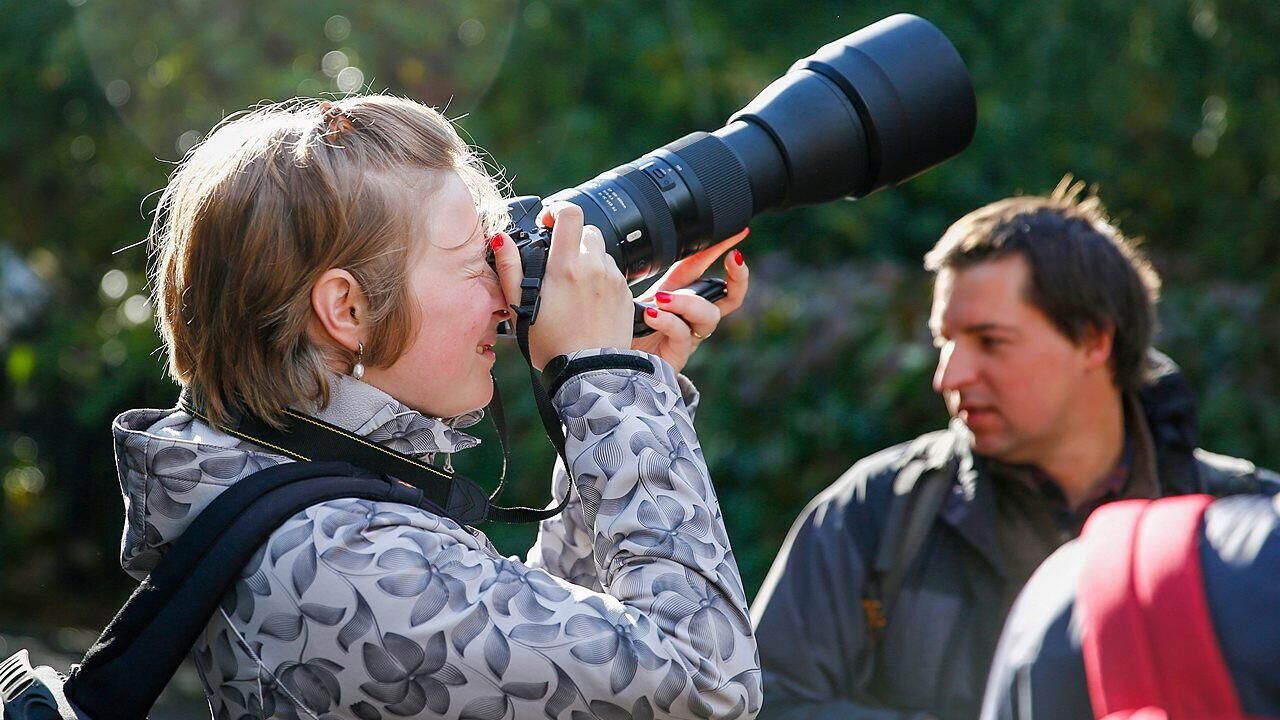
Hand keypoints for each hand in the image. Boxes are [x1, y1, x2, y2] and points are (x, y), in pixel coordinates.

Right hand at [492, 203, 632, 369]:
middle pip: (588, 231)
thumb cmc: (552, 344)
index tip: (549, 223)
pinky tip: (589, 302)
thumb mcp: (521, 307)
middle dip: (573, 240)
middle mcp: (594, 266)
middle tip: (560, 263)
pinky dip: (602, 280)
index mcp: (566, 265)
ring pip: (602, 254)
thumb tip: (501, 239)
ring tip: (574, 288)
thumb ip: (510, 268)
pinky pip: (614, 275)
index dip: (558, 210)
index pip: (571, 213)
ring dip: (589, 261)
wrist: (589, 372)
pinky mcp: (626, 295)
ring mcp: (614, 280)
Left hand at [632, 228, 749, 372]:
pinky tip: (651, 315)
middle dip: (738, 277)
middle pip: (730, 298)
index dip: (722, 248)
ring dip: (688, 302)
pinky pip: (683, 335)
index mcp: (680, 294)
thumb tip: (650, 241)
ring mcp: (688, 336)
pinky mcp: (678, 355)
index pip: (706, 268)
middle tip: (733, 259)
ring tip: (662, 299)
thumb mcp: (633, 291)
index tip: (738, 231)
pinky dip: (668, 321)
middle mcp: (691, 316)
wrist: (611, 360)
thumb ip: (643, 273)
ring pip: (709, 316)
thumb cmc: (623, 327)